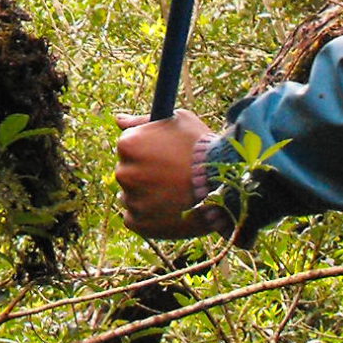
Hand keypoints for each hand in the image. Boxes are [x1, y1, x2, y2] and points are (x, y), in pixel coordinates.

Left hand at [115, 109, 225, 240]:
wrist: (224, 182)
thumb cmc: (202, 146)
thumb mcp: (176, 121)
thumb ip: (142, 121)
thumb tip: (118, 119)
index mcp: (128, 144)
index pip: (128, 148)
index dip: (147, 151)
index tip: (164, 156)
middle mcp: (124, 172)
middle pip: (128, 172)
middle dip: (144, 173)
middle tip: (170, 176)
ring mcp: (131, 199)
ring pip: (131, 195)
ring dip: (145, 194)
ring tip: (173, 194)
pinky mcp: (138, 223)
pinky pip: (134, 217)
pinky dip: (147, 215)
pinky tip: (167, 209)